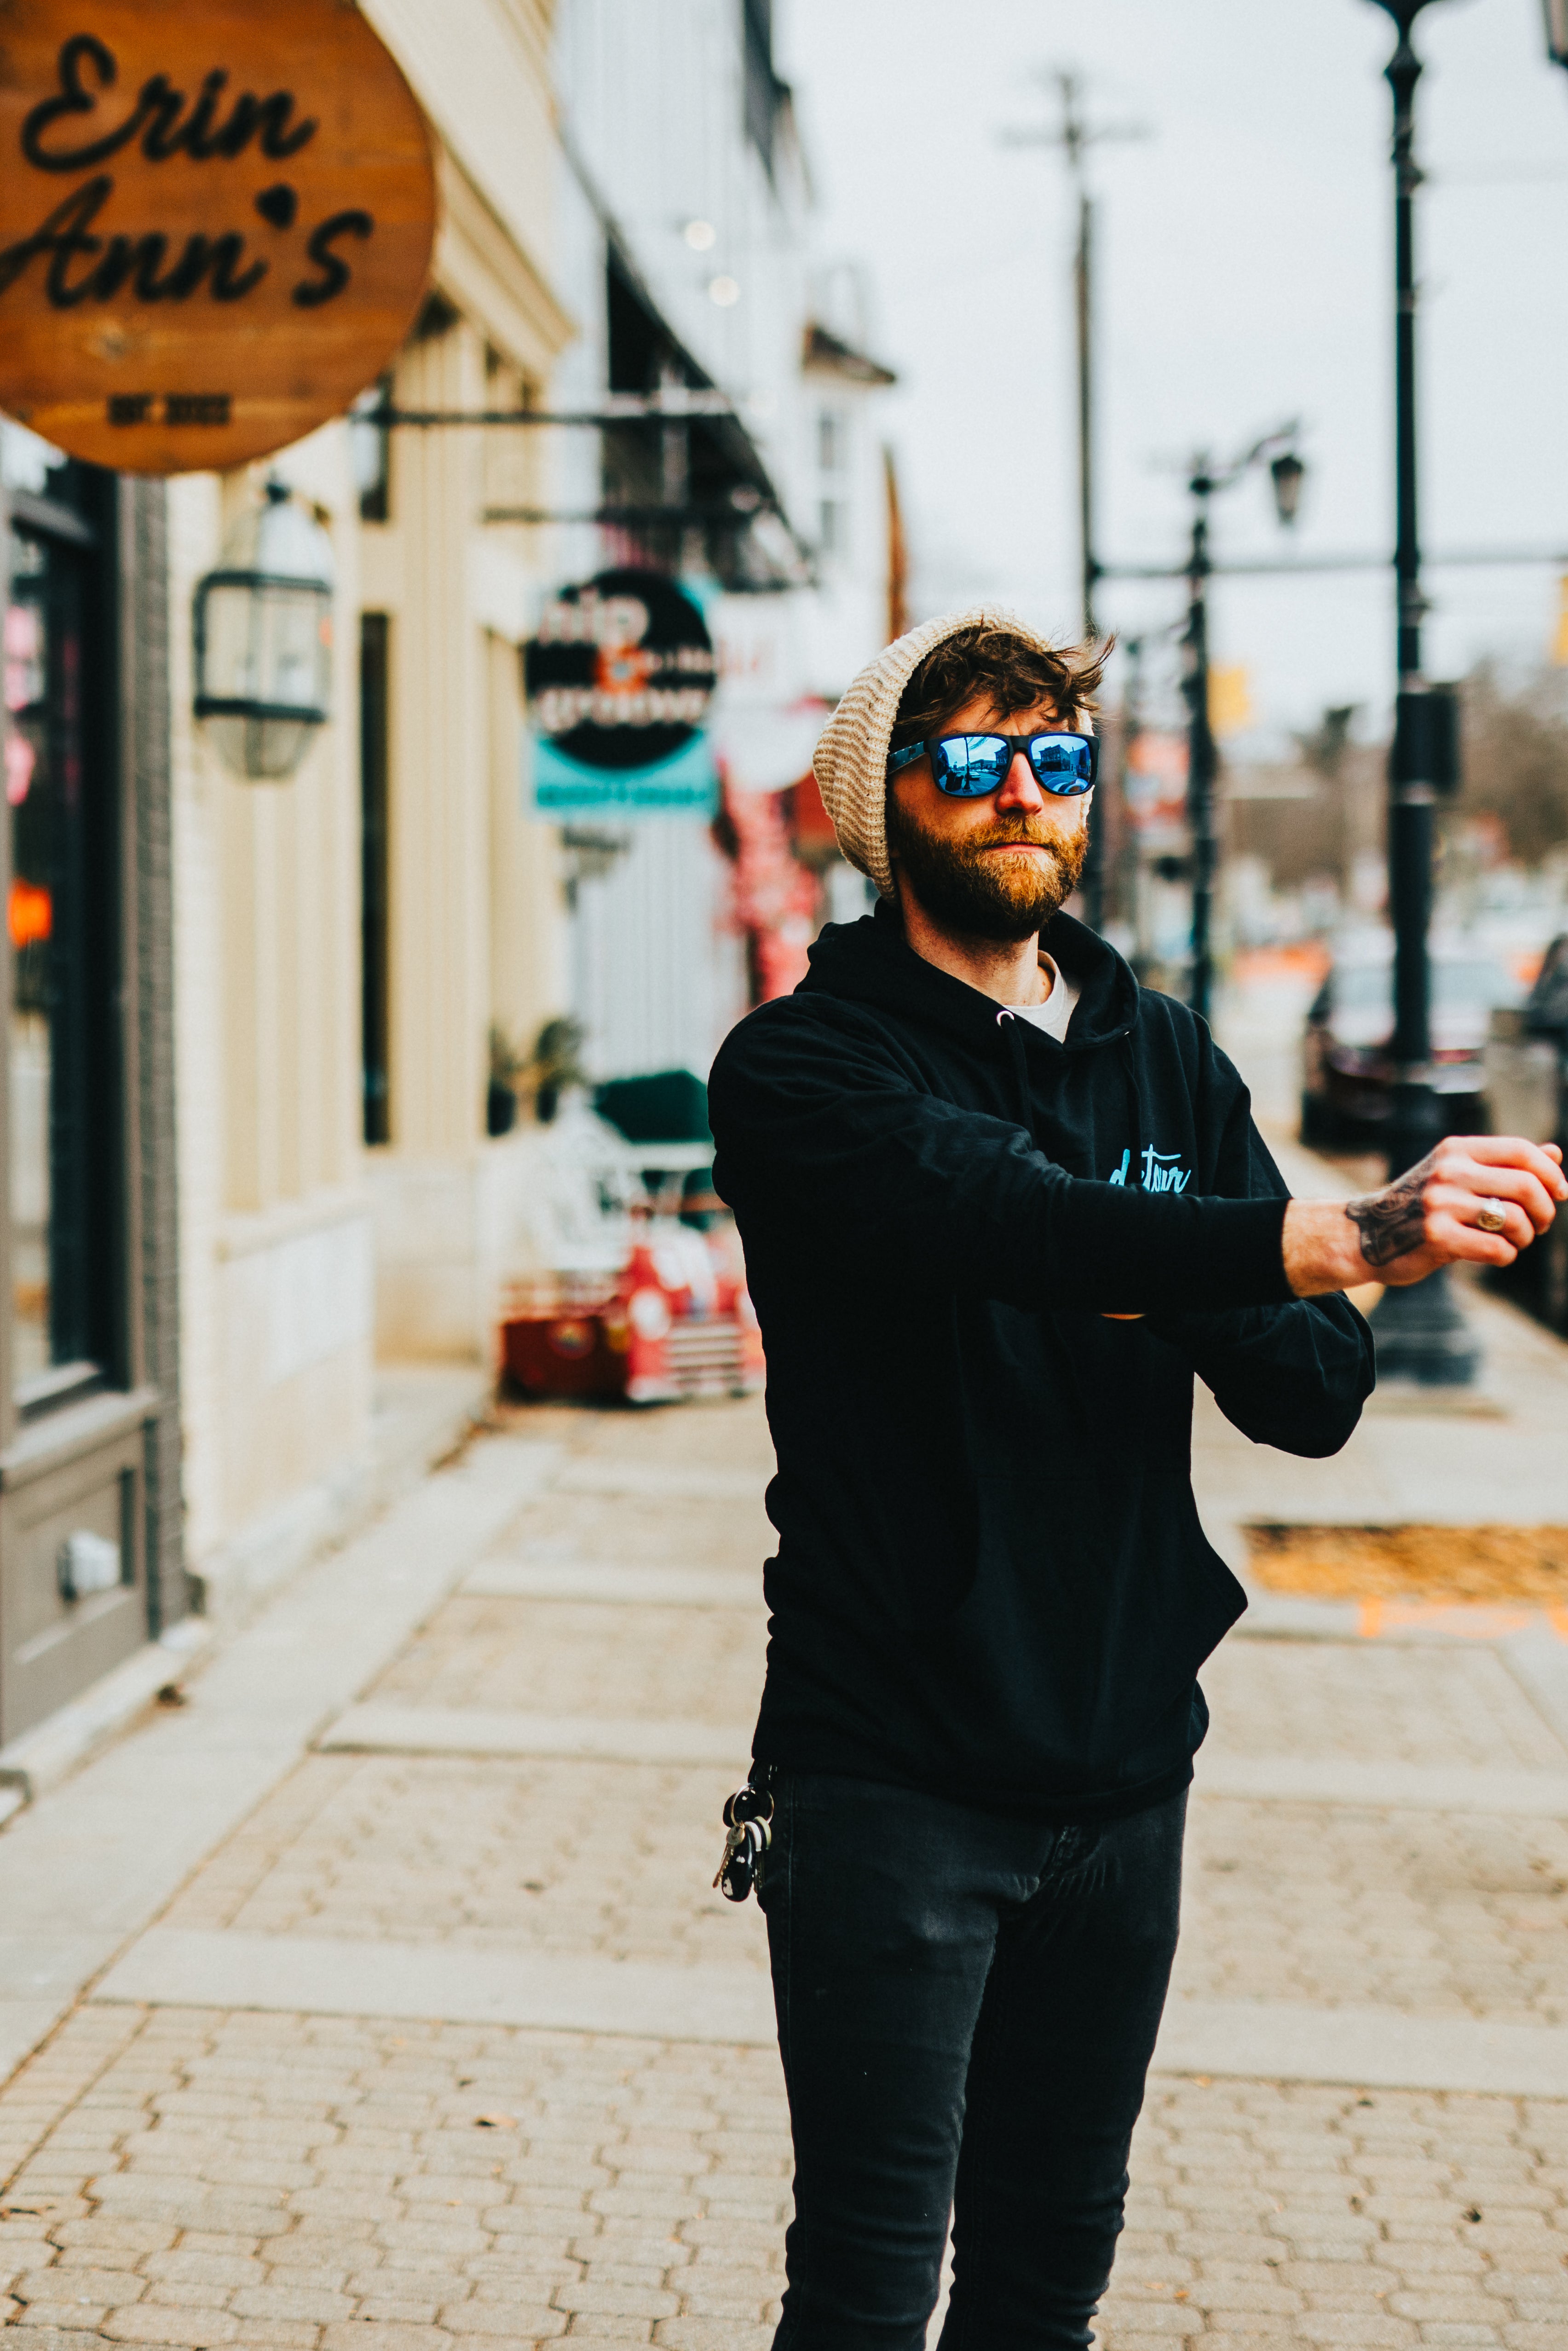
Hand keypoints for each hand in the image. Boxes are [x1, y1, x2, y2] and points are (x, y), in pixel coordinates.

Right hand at [1283, 1135, 1566, 1297]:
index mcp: (1456, 1150)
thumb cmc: (1421, 1206)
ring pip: (1516, 1220)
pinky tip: (1496, 1255)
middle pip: (1526, 1185)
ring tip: (1514, 1242)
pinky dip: (1506, 1256)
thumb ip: (1504, 1165)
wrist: (1364, 1235)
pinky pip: (1497, 1249)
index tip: (1562, 1193)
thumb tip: (1556, 1153)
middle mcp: (1448, 1171)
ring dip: (1525, 1237)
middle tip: (1541, 1225)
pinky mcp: (1435, 1237)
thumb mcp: (1458, 1175)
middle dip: (1546, 1210)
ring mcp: (1440, 1203)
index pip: (1521, 1151)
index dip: (1551, 1173)